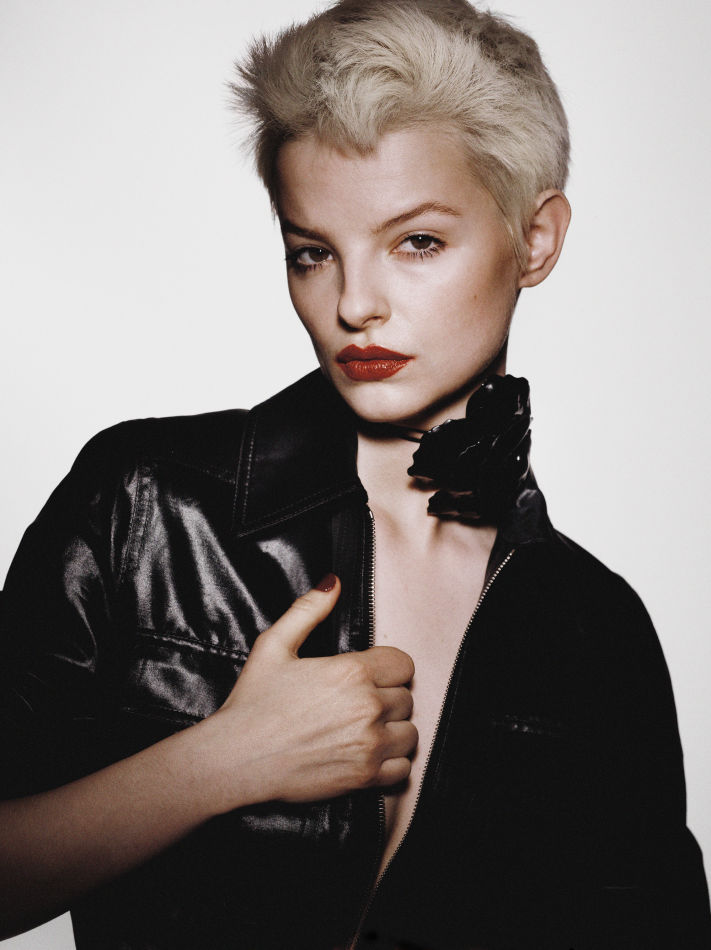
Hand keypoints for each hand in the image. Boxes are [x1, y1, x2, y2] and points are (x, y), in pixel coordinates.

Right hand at [212, 574, 416, 806]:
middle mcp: (367, 706)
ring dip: (392, 731)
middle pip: (406, 697)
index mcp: (351, 671)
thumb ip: (308, 609)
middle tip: (357, 705)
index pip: (403, 664)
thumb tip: (333, 583)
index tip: (369, 677)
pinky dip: (391, 763)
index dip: (386, 669)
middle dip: (386, 699)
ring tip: (364, 730)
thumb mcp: (273, 645)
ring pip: (410, 732)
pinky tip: (367, 754)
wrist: (236, 758)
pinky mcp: (365, 777)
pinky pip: (403, 768)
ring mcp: (368, 744)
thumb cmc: (252, 704)